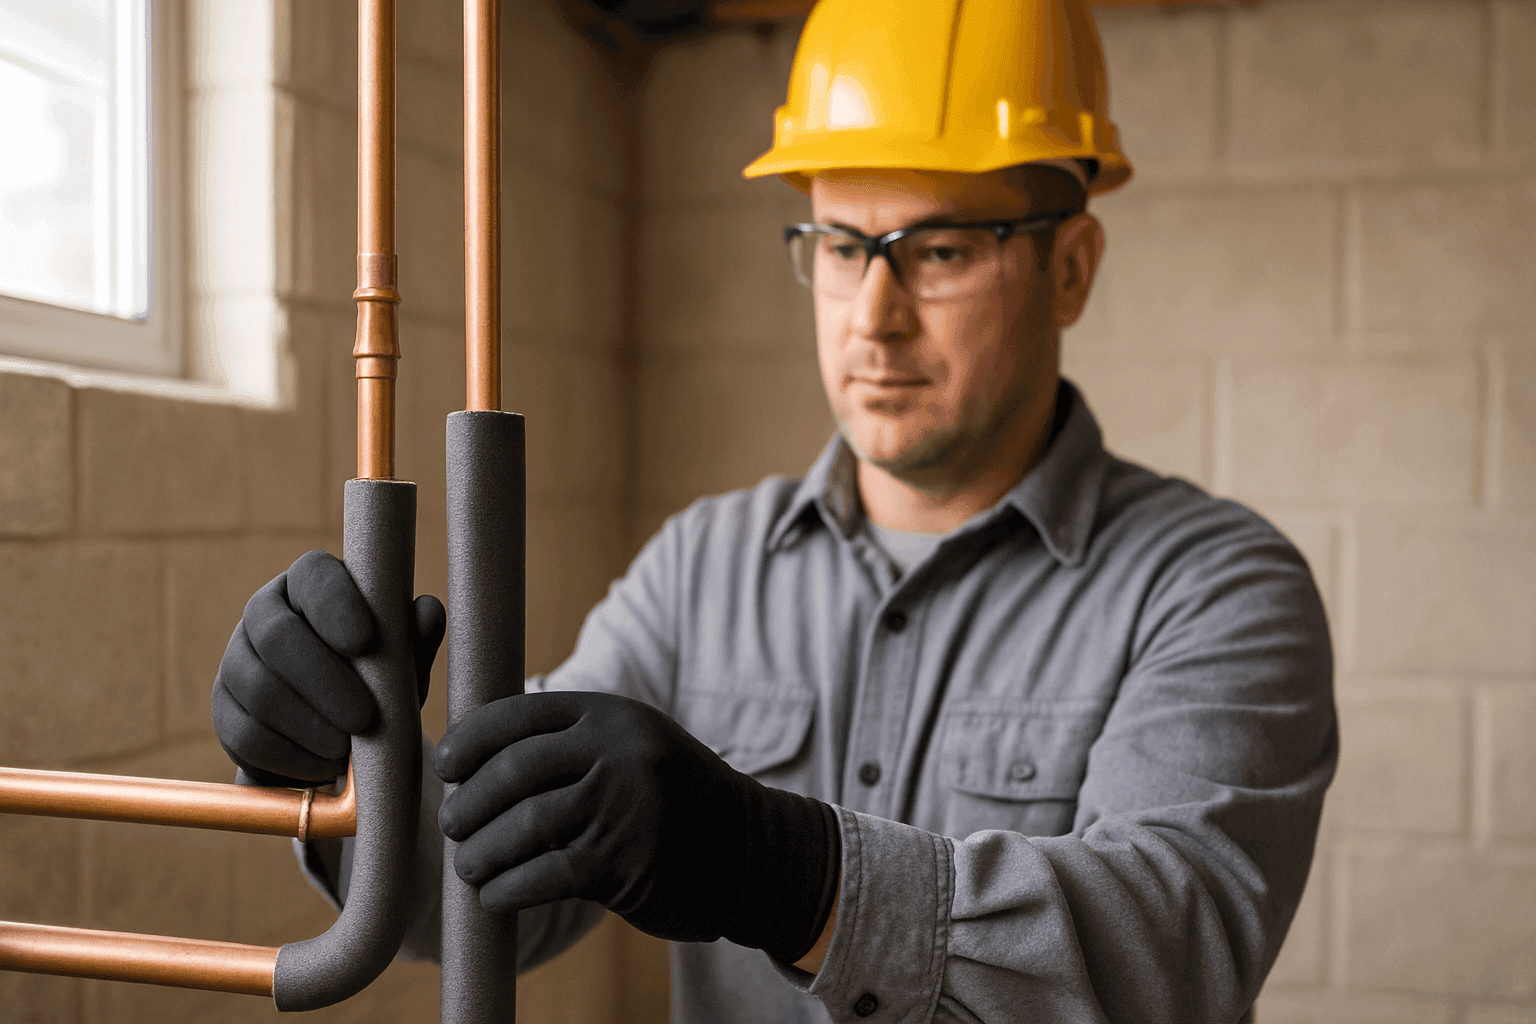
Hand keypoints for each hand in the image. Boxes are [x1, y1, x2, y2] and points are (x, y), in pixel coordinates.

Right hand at [211, 549, 445, 787]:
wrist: (341, 734)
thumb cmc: (378, 679)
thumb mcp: (403, 660)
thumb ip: (414, 637)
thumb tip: (427, 612)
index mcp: (312, 584)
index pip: (314, 575)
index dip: (336, 606)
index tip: (365, 641)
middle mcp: (265, 613)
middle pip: (278, 635)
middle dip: (324, 681)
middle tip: (364, 718)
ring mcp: (237, 660)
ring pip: (260, 689)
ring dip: (310, 725)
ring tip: (348, 749)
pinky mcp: (225, 710)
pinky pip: (247, 734)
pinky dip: (291, 756)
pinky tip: (323, 765)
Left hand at [434, 690, 840, 962]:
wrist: (751, 850)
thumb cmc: (673, 801)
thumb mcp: (633, 747)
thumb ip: (572, 743)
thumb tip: (478, 755)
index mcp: (613, 715)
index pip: (521, 714)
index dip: (471, 740)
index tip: (446, 767)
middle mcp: (619, 752)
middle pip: (513, 771)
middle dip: (469, 803)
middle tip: (453, 825)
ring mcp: (625, 807)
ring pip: (522, 826)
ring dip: (481, 852)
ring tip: (471, 864)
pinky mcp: (625, 864)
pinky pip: (544, 876)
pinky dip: (506, 890)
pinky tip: (494, 897)